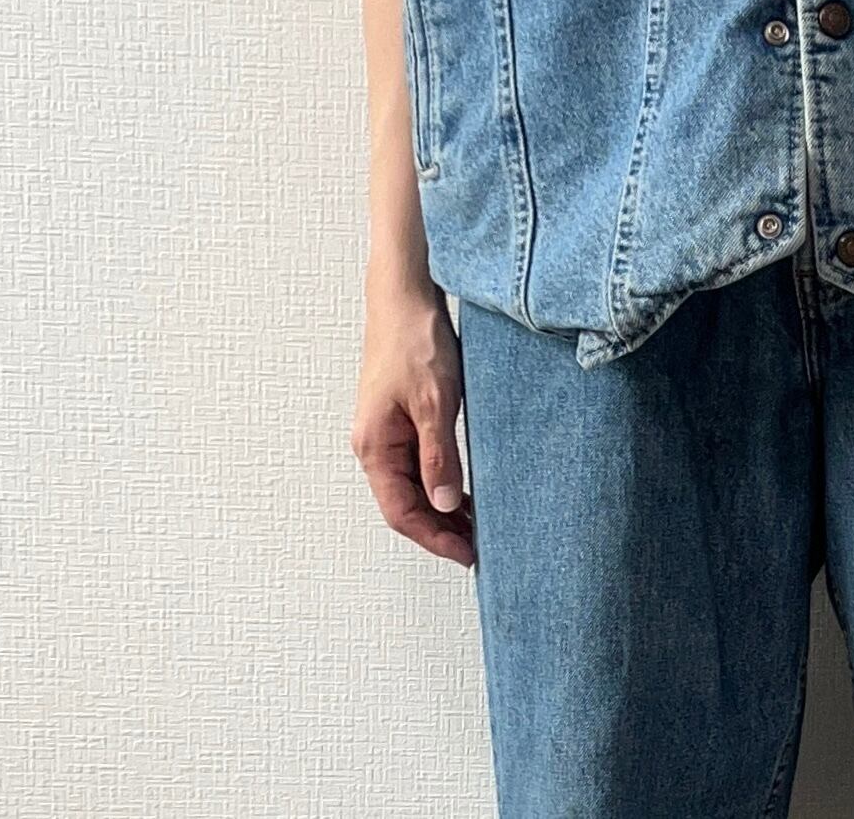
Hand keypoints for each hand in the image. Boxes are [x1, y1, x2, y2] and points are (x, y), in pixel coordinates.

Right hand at [351, 280, 474, 567]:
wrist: (405, 298)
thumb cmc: (414, 342)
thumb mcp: (434, 402)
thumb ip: (438, 455)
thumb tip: (443, 506)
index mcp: (374, 446)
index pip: (401, 512)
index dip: (433, 539)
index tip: (466, 554)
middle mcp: (375, 445)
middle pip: (406, 504)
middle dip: (440, 530)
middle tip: (478, 547)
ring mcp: (388, 433)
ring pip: (414, 486)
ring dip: (442, 508)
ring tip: (477, 525)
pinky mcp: (403, 420)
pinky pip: (420, 463)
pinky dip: (442, 481)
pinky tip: (465, 489)